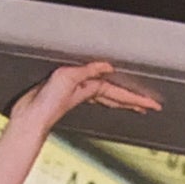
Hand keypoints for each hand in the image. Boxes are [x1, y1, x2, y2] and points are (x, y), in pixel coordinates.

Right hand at [9, 61, 160, 135]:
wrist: (31, 117)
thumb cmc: (47, 102)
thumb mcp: (68, 78)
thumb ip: (87, 71)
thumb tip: (107, 66)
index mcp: (91, 90)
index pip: (120, 93)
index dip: (137, 98)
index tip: (153, 105)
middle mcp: (88, 94)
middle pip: (118, 98)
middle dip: (134, 102)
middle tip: (150, 106)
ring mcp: (79, 96)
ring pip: (107, 97)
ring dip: (121, 99)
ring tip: (134, 103)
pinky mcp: (67, 95)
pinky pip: (92, 93)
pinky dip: (100, 93)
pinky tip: (100, 94)